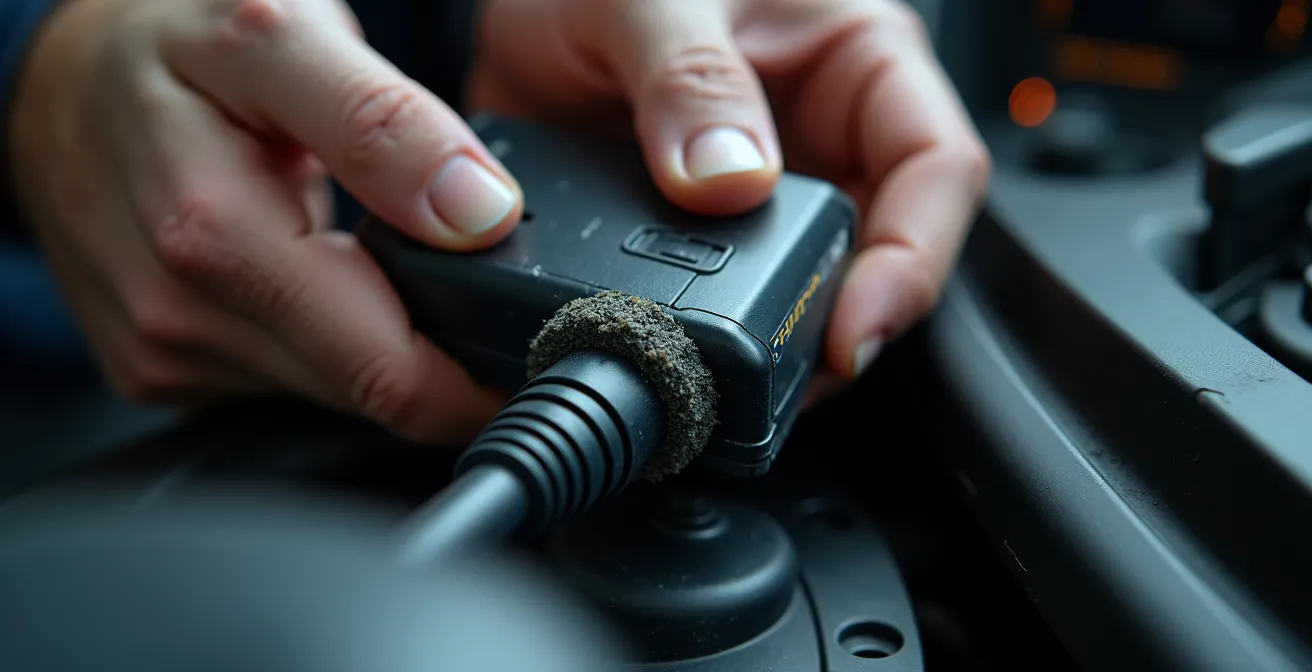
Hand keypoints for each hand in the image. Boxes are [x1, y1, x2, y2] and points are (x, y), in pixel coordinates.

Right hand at [8, 0, 525, 441]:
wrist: (58, 79)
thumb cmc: (168, 42)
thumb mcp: (284, 34)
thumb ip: (384, 124)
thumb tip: (479, 215)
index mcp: (216, 236)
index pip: (390, 376)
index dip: (479, 377)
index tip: (529, 347)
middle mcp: (181, 317)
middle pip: (368, 395)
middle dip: (434, 355)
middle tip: (462, 281)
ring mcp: (167, 352)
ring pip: (330, 392)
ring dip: (373, 341)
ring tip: (370, 259)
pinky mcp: (159, 368)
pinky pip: (280, 381)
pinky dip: (318, 339)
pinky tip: (307, 277)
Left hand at [470, 0, 990, 399]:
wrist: (517, 13)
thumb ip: (690, 79)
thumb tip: (730, 183)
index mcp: (855, 59)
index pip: (936, 168)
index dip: (913, 261)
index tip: (853, 329)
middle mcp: (825, 137)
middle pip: (881, 252)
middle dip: (842, 324)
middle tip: (783, 377)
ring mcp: (768, 197)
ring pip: (813, 294)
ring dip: (782, 348)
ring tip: (734, 383)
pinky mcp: (707, 243)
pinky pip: (734, 308)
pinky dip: (719, 343)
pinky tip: (690, 359)